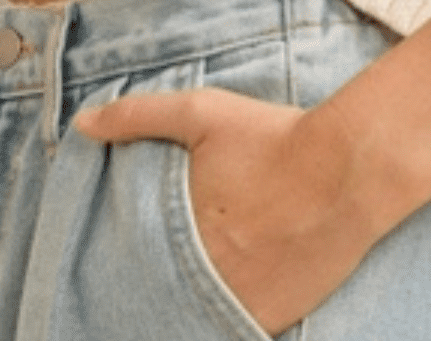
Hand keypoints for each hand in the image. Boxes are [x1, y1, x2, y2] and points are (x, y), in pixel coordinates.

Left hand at [73, 86, 379, 337]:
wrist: (347, 169)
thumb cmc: (274, 138)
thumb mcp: (202, 112)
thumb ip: (139, 116)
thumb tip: (83, 124)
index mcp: (179, 229)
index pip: (133, 265)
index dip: (126, 269)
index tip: (125, 267)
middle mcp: (204, 274)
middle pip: (161, 296)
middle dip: (156, 289)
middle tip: (165, 277)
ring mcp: (238, 303)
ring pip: (192, 318)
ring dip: (185, 307)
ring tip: (194, 289)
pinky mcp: (271, 320)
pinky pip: (232, 332)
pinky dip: (222, 322)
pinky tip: (225, 303)